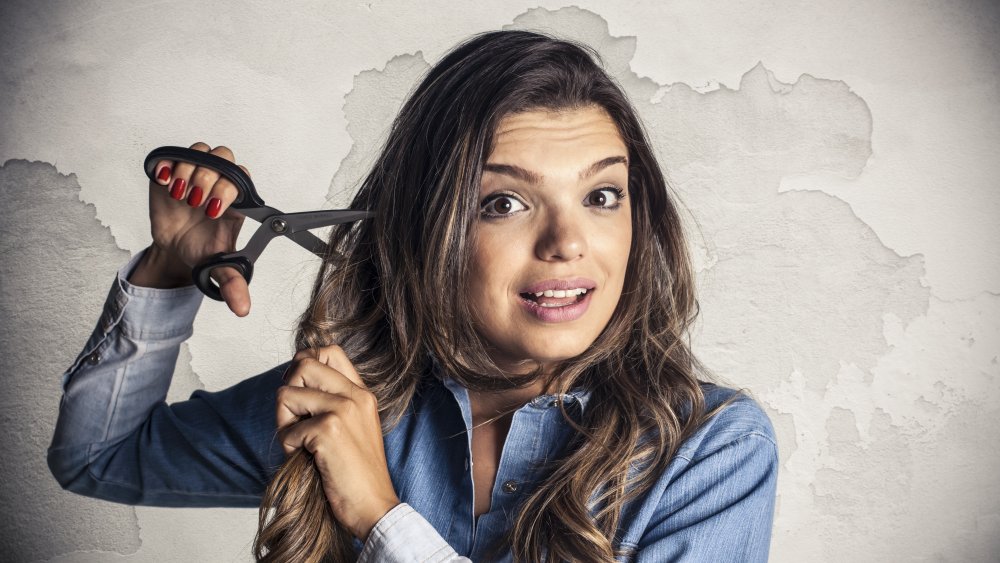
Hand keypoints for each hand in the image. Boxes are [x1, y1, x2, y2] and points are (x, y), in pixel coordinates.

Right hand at [129, 142, 250, 315]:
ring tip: (180, 195)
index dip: (228, 189)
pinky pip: (173, 154)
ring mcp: (195, 174)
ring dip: (188, 170)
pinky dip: (168, 163)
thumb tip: (242, 309)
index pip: (242, 178)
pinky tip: (165, 181)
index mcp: (237, 201)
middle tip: (195, 201)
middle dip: (208, 178)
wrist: (174, 250)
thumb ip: (232, 284)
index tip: (213, 211)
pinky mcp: (172, 171)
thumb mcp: (217, 268)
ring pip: (200, 151)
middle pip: (223, 158)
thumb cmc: (201, 251)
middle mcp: (219, 182)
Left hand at [277, 346, 400, 539]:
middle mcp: (355, 396)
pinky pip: (287, 430)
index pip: (329, 351)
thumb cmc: (357, 473)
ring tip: (300, 444)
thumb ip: (335, 402)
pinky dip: (288, 447)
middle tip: (294, 420)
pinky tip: (307, 460)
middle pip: (302, 364)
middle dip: (288, 391)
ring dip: (284, 422)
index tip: (300, 391)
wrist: (374, 506)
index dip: (304, 364)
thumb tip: (295, 382)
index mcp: (362, 393)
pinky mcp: (329, 431)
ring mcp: (343, 411)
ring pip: (286, 394)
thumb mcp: (354, 428)